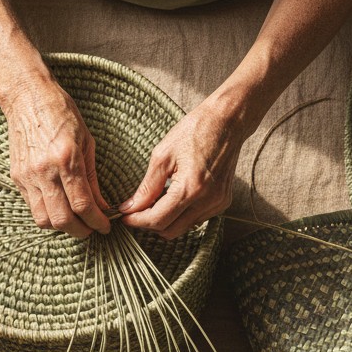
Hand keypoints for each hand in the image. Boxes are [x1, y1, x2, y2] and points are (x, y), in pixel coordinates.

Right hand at [0, 74, 110, 238]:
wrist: (28, 97)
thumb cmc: (62, 115)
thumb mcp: (87, 143)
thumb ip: (93, 179)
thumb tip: (102, 207)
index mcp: (67, 159)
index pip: (83, 205)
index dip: (97, 222)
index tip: (105, 227)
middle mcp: (45, 171)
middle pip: (62, 220)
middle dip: (81, 231)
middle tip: (92, 229)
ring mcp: (28, 176)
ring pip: (44, 220)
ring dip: (62, 227)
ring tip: (75, 220)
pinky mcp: (17, 177)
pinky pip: (32, 207)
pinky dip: (48, 214)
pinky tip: (59, 207)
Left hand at [118, 96, 243, 239]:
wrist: (228, 121)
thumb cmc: (195, 131)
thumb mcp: (162, 155)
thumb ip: (146, 187)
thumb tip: (130, 207)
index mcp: (190, 188)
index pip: (158, 220)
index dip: (137, 221)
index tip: (124, 217)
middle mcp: (207, 201)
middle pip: (170, 230)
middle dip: (150, 224)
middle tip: (136, 211)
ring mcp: (217, 204)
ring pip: (183, 228)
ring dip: (166, 219)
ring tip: (156, 199)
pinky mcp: (222, 203)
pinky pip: (196, 219)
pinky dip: (181, 214)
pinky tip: (175, 196)